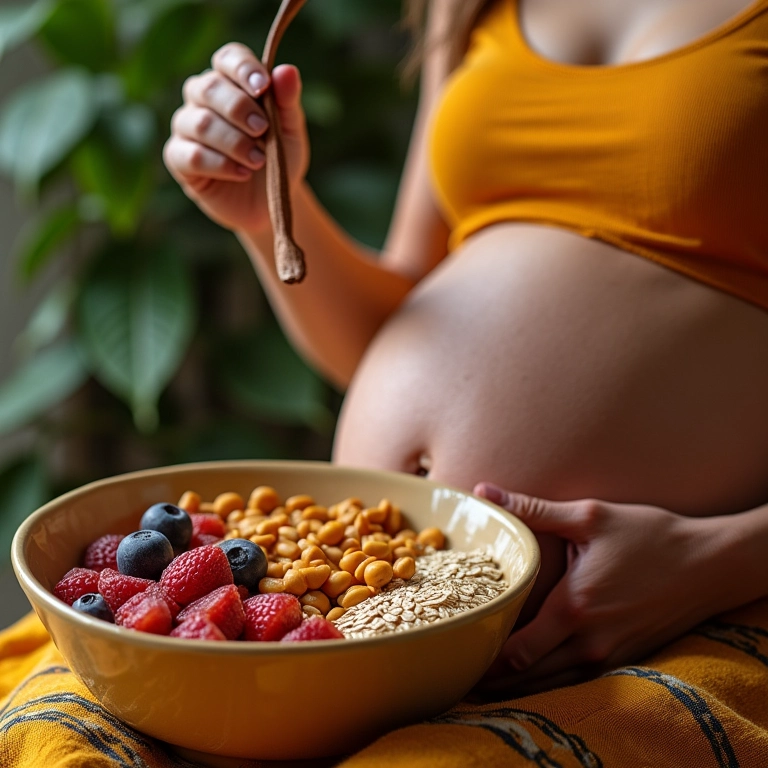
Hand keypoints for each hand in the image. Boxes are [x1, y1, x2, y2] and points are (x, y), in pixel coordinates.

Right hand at [163, 43, 309, 232]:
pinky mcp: (178, 158)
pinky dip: (220, 164)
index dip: (243, 68)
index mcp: (230, 83)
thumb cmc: (278, 160)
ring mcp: (186, 127)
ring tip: (259, 159)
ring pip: (200, 123)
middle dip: (239, 108)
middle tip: (263, 130)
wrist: (270, 203)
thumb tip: (287, 70)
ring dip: (234, 142)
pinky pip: (192, 155)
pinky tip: (242, 172)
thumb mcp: (291, 132)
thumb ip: (287, 102)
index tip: (263, 87)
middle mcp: (202, 99)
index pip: (228, 59)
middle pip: (209, 87)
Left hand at [473, 483, 728, 695]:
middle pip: (528, 677)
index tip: (461, 647)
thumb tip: (484, 490)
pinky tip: (530, 669)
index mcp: (575, 608)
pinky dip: (548, 679)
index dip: (485, 654)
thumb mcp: (589, 516)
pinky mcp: (625, 659)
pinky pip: (576, 680)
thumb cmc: (651, 536)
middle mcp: (590, 642)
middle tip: (463, 663)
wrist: (711, 564)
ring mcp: (610, 656)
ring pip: (551, 684)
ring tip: (484, 673)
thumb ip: (532, 509)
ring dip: (518, 683)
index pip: (517, 650)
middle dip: (493, 676)